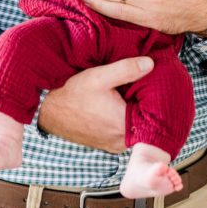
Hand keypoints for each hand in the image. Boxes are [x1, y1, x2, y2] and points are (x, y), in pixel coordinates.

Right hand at [37, 56, 152, 152]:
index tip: (159, 85)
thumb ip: (126, 69)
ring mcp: (113, 145)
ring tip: (136, 92)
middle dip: (148, 104)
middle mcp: (121, 141)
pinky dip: (126, 118)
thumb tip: (150, 63)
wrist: (47, 108)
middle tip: (149, 85)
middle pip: (146, 121)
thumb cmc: (71, 92)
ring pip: (136, 127)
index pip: (154, 114)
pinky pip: (125, 131)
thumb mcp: (99, 76)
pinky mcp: (106, 143)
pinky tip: (123, 103)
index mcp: (123, 126)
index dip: (158, 99)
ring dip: (136, 112)